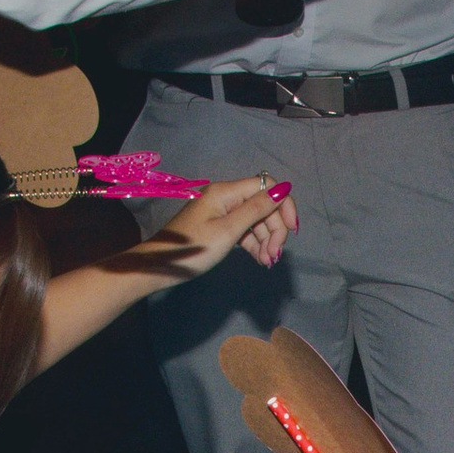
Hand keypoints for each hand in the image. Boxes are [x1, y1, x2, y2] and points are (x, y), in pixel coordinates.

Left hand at [133, 175, 296, 278]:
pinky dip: (255, 244)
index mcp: (227, 192)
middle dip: (275, 229)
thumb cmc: (193, 248)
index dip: (284, 205)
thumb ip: (256, 210)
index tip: (291, 230)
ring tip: (267, 261)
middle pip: (264, 205)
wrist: (161, 266)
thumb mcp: (228, 231)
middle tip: (275, 255)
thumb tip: (283, 190)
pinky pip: (245, 231)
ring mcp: (223, 212)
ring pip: (256, 220)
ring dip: (267, 240)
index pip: (268, 186)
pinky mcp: (221, 226)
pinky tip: (261, 259)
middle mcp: (227, 197)